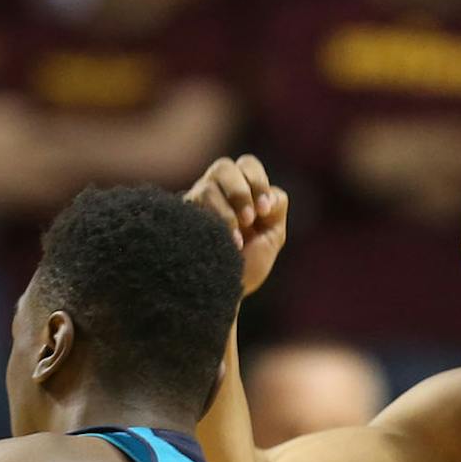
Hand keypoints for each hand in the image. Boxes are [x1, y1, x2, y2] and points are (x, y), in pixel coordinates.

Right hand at [186, 154, 288, 295]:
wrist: (224, 295)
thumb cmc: (247, 266)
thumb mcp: (272, 237)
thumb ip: (276, 209)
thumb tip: (268, 196)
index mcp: (240, 191)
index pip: (247, 166)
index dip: (258, 182)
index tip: (264, 211)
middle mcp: (215, 192)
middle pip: (223, 167)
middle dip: (240, 190)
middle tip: (249, 219)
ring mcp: (196, 204)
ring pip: (208, 185)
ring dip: (228, 209)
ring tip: (238, 237)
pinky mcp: (184, 219)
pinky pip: (196, 204)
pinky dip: (217, 221)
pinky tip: (226, 243)